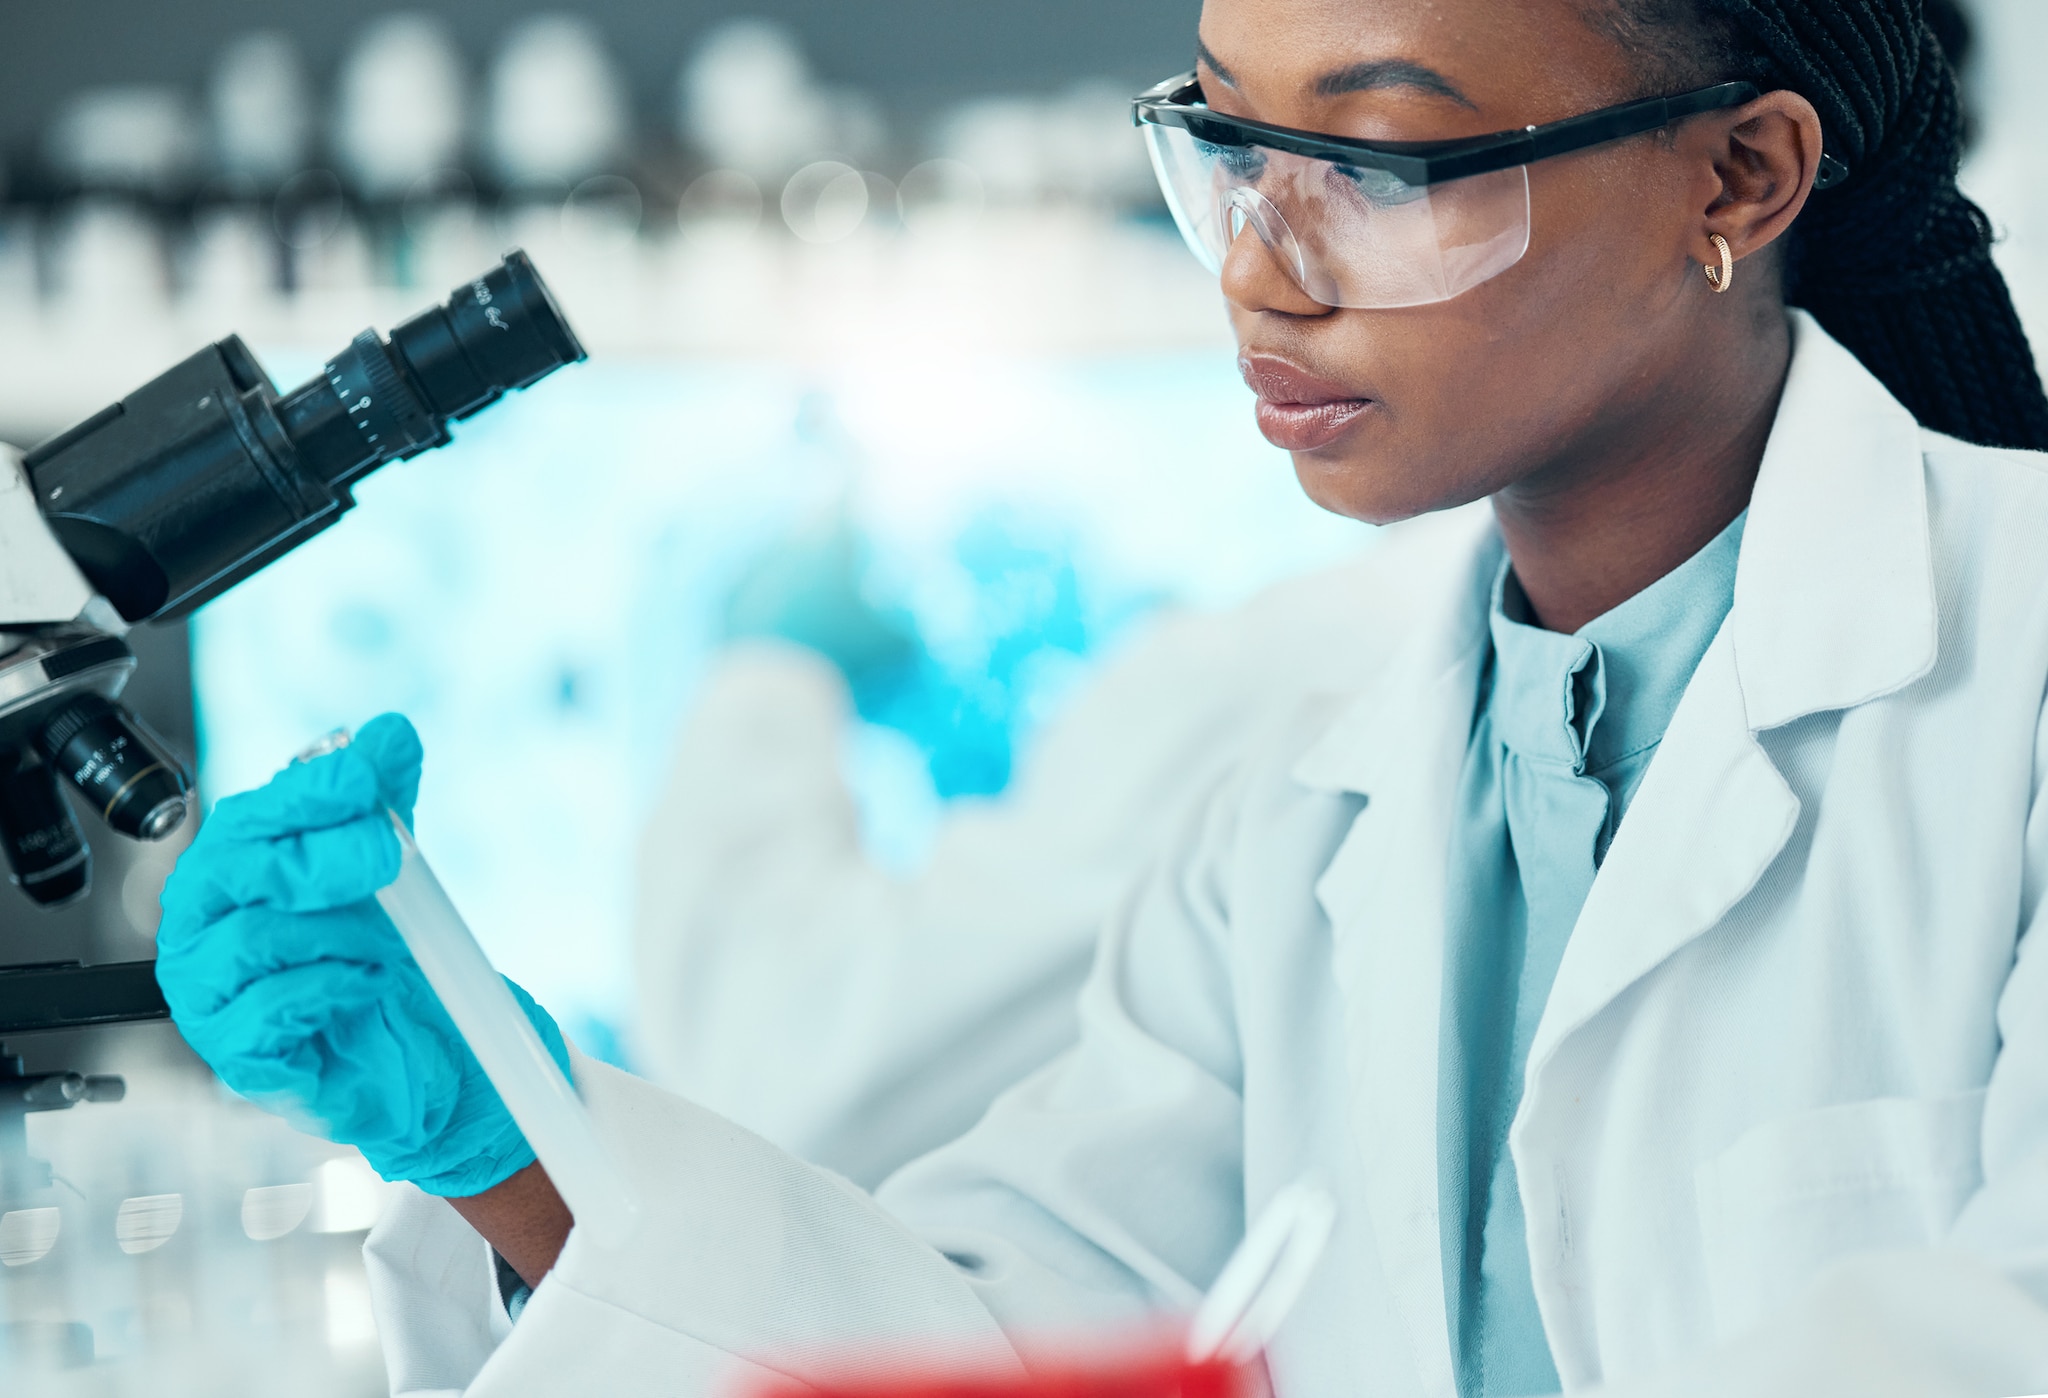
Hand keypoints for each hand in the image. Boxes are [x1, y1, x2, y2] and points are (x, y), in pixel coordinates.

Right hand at [155, 713, 568, 1197]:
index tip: (367, 775)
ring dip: (341, 932)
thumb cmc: (377, 958)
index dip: (307, 792)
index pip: (249, 816)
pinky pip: (269, 1008)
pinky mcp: (238, 1058)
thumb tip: (391, 732)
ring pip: (255, 937)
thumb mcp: (387, 868)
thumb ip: (383, 800)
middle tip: (390, 855)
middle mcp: (203, 931)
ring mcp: (211, 997)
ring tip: (385, 943)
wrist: (414, 1055)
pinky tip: (367, 983)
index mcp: (229, 875)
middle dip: (322, 855)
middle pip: (238, 871)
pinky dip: (333, 985)